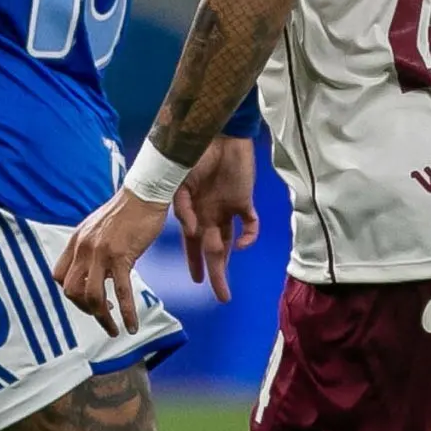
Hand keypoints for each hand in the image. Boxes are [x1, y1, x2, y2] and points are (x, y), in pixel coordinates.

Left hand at [54, 188, 168, 336]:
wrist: (144, 193)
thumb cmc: (127, 210)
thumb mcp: (98, 228)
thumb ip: (92, 247)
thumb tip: (96, 270)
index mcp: (76, 241)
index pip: (59, 276)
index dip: (70, 293)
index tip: (86, 300)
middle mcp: (83, 248)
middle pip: (71, 291)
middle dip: (84, 309)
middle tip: (102, 315)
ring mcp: (101, 253)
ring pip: (92, 296)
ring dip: (102, 318)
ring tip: (114, 329)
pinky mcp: (121, 256)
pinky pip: (121, 292)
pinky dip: (126, 313)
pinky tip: (132, 324)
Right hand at [171, 136, 255, 303]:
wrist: (218, 134)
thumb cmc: (193, 154)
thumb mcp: (180, 181)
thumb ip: (182, 207)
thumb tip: (191, 233)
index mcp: (193, 212)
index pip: (193, 245)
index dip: (194, 263)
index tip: (197, 282)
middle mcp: (209, 215)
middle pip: (213, 250)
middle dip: (215, 274)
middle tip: (221, 296)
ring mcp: (227, 209)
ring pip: (229, 242)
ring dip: (228, 262)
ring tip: (227, 284)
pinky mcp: (244, 200)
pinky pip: (249, 224)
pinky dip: (249, 235)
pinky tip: (243, 243)